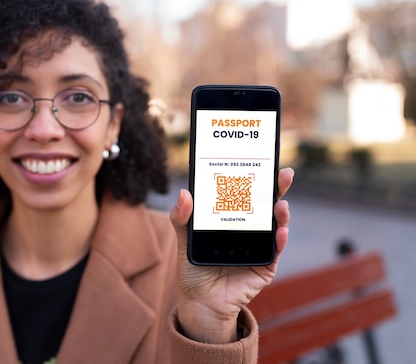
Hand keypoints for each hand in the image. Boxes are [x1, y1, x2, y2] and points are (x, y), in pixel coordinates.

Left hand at [169, 167, 293, 343]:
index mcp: (230, 220)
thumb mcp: (184, 240)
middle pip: (266, 206)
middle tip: (284, 174)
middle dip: (277, 189)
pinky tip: (279, 232)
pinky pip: (274, 252)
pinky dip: (279, 241)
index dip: (254, 179)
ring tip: (281, 203)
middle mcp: (248, 231)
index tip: (260, 161)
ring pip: (275, 226)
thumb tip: (184, 193)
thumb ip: (181, 218)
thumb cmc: (193, 270)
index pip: (245, 195)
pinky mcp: (264, 267)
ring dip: (281, 214)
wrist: (200, 304)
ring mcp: (258, 248)